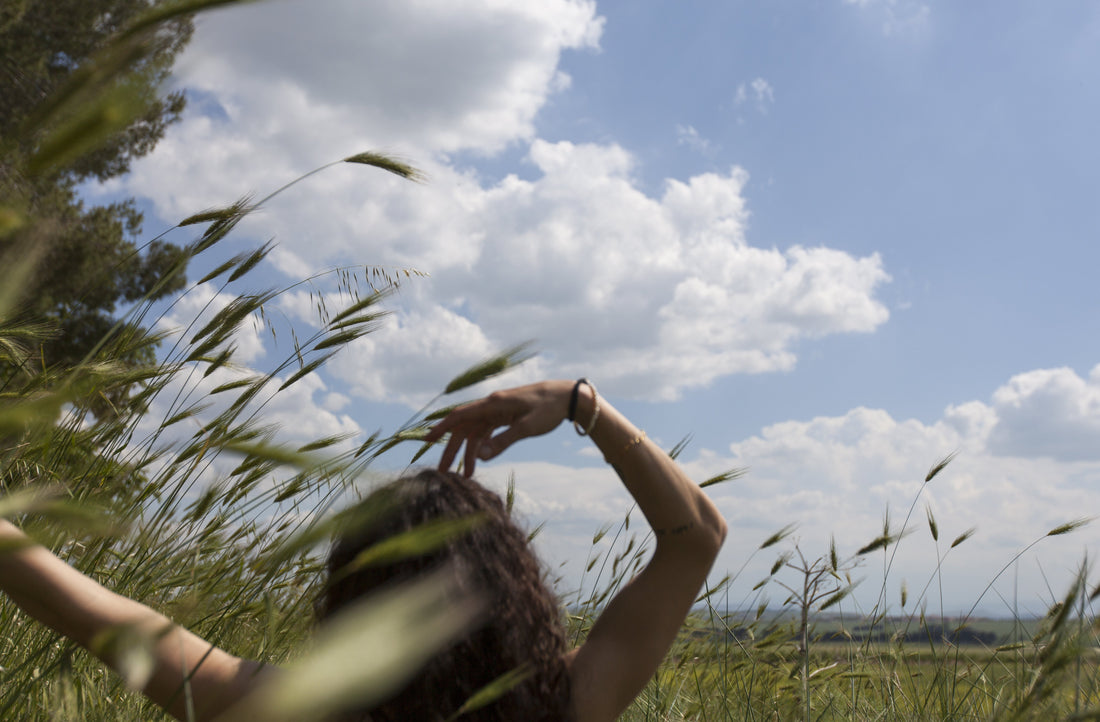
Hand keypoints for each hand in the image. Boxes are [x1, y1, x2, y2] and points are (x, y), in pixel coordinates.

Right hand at [425, 380, 574, 475]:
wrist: (567, 396)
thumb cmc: (548, 409)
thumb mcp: (527, 427)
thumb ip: (503, 441)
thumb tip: (480, 457)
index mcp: (493, 404)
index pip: (460, 416)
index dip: (441, 428)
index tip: (426, 441)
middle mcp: (491, 406)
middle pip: (464, 428)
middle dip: (452, 449)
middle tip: (443, 471)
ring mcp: (498, 411)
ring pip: (475, 432)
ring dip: (468, 452)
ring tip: (466, 476)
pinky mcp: (506, 416)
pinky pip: (487, 432)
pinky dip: (482, 446)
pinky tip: (481, 461)